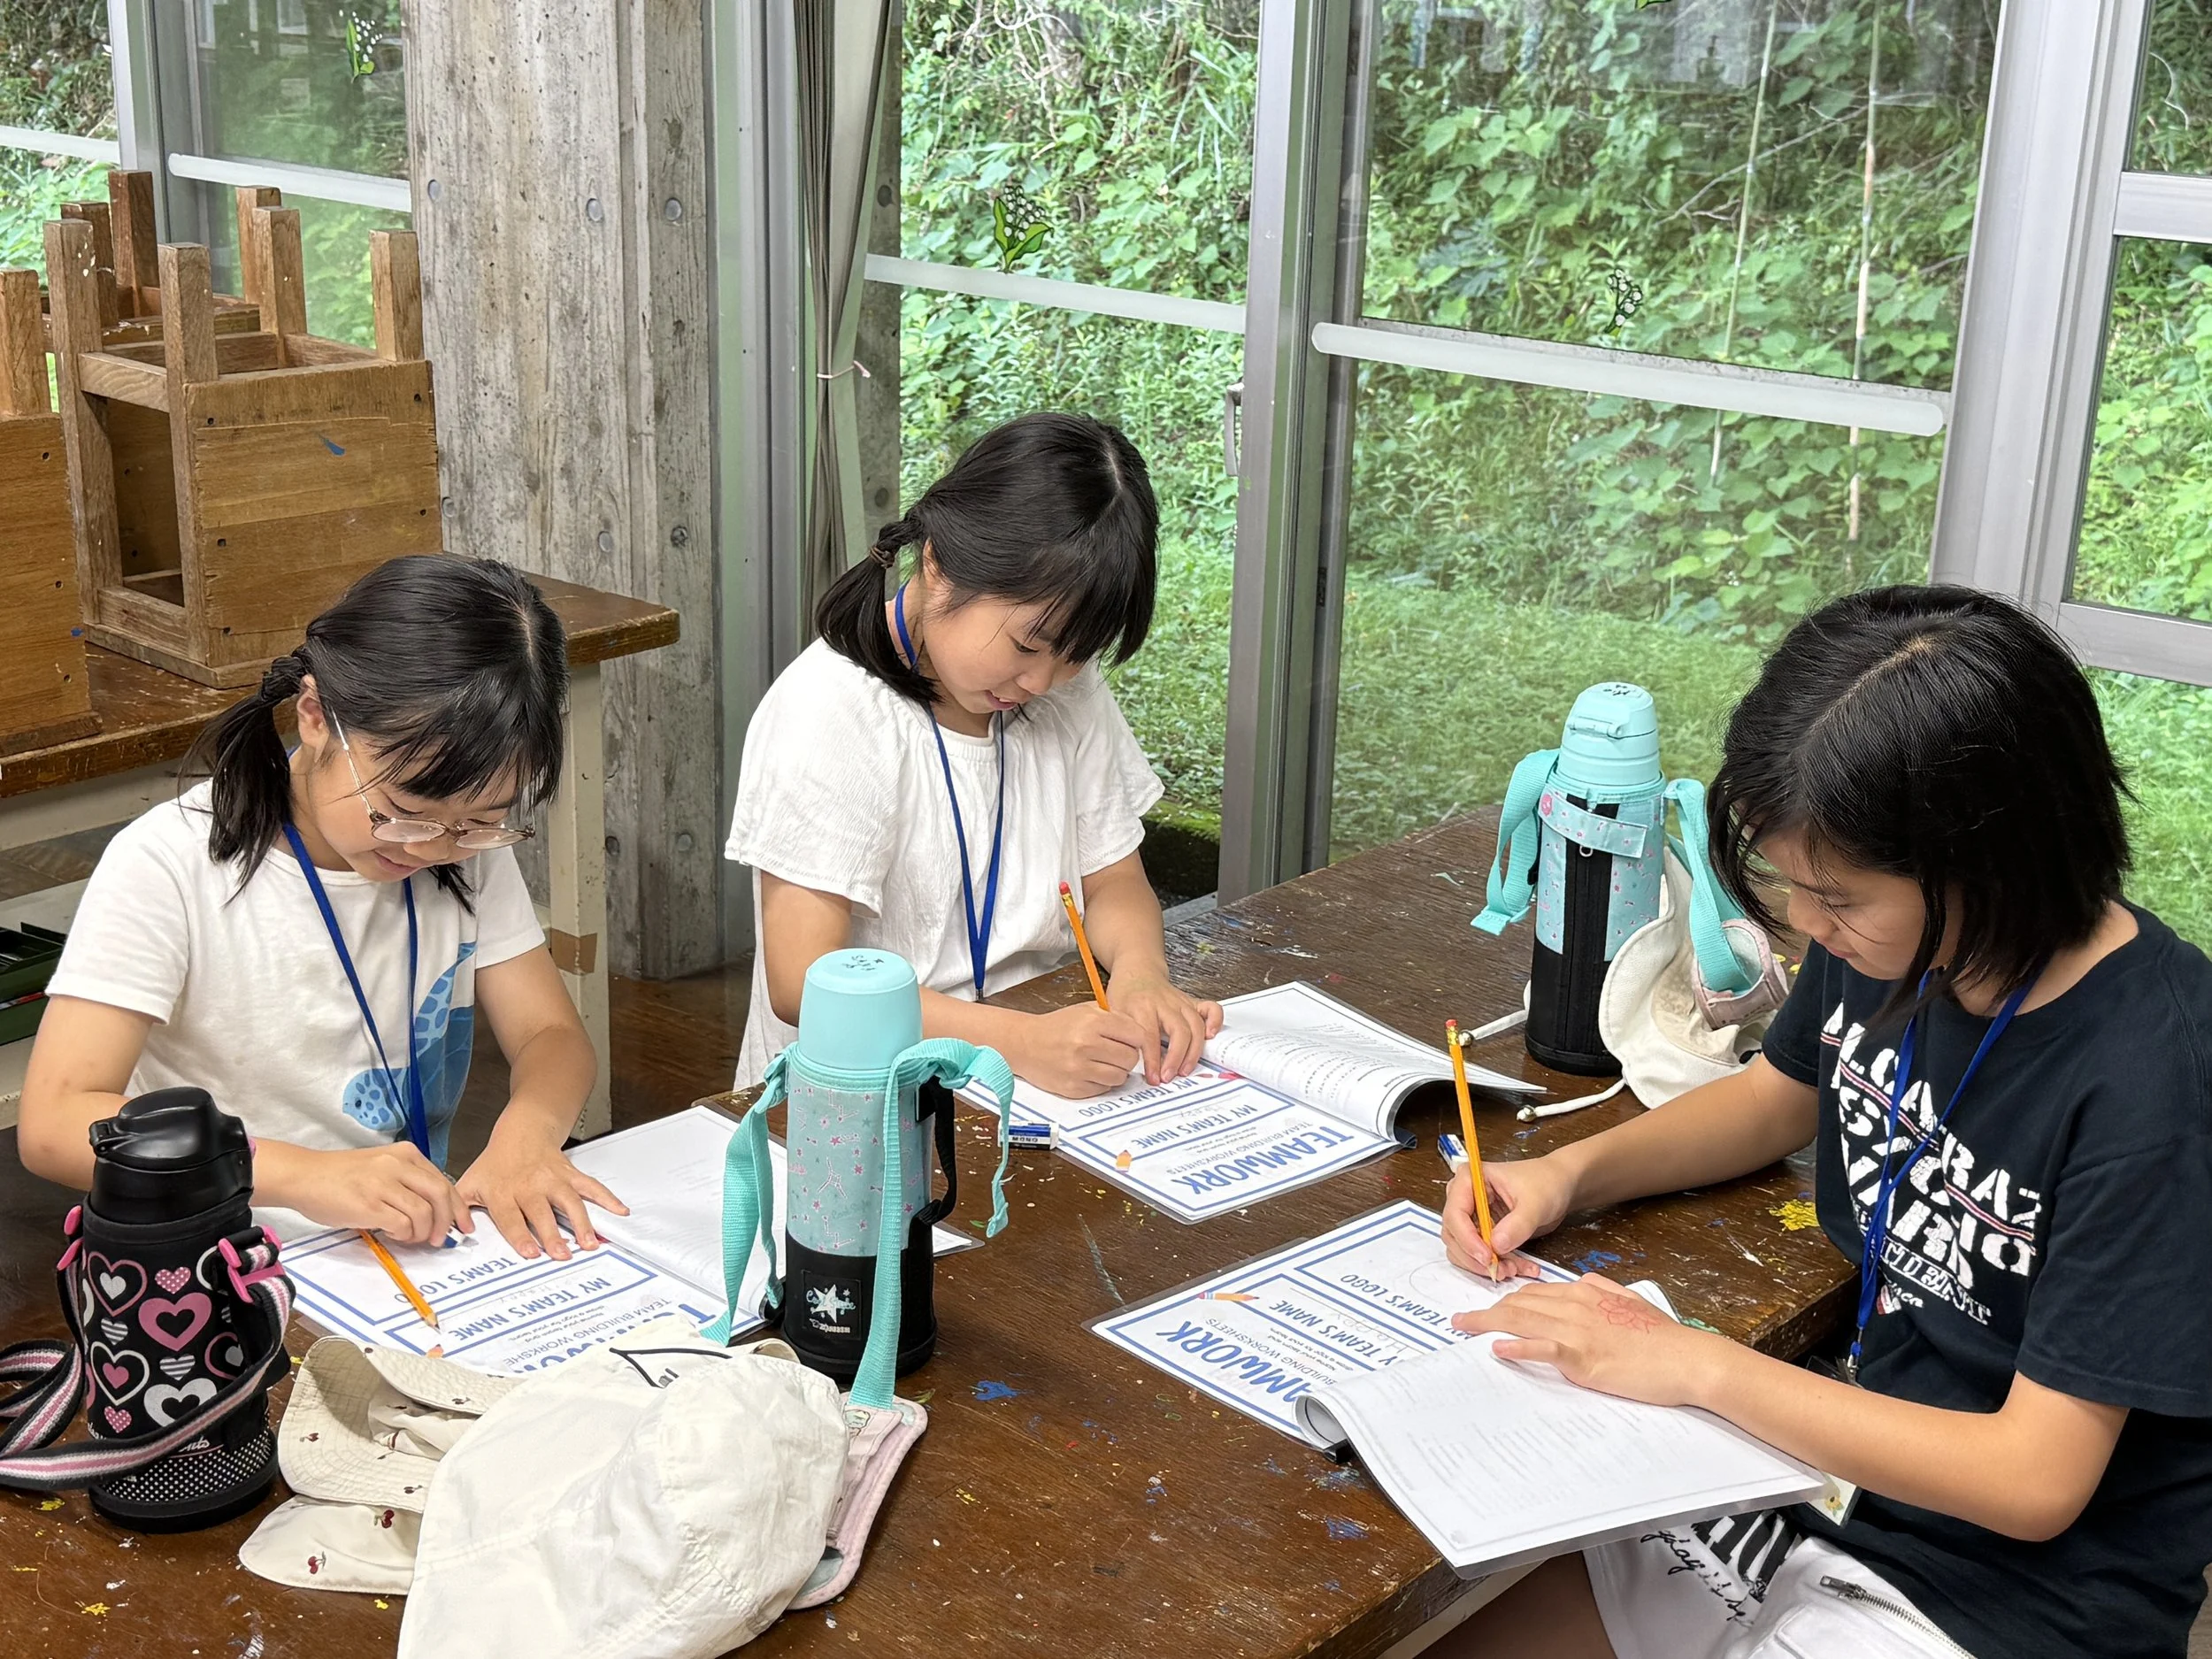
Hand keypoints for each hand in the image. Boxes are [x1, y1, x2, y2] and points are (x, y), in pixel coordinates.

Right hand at [287, 1142, 465, 1245]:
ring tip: (409, 1237)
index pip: (444, 1182)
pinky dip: (403, 1235)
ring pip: (424, 1213)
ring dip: (422, 1232)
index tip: (463, 1226)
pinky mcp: (369, 1204)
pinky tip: (392, 1234)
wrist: (304, 1176)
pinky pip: (402, 1224)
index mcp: (406, 1154)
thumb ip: (408, 1181)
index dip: (458, 1208)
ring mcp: (384, 1183)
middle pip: (441, 1195)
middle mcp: (398, 1165)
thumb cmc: (341, 1176)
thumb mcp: (382, 1167)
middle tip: (441, 1239)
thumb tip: (435, 1211)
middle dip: (448, 1222)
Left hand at [456, 1117, 627, 1261]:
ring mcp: (553, 1179)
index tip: (530, 1253)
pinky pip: (591, 1186)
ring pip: (570, 1201)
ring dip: (583, 1222)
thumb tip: (448, 1234)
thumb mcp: (469, 1182)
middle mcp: (530, 1185)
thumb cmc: (496, 1163)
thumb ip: (459, 1210)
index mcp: (503, 1191)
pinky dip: (608, 1199)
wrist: (522, 1131)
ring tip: (591, 1243)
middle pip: (542, 1212)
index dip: (520, 1235)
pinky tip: (620, 1212)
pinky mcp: (571, 1175)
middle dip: (553, 1234)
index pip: (511, 1216)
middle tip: (563, 1254)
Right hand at [1015, 1004, 1152, 1097]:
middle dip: (1127, 1056)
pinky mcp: (1074, 1088)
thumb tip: (1141, 1033)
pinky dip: (1101, 1082)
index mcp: (1093, 1022)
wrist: (1025, 1044)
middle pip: (1131, 1058)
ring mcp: (1080, 1069)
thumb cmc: (1057, 1026)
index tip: (1132, 1041)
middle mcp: (1087, 1045)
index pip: (1136, 1035)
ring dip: (1116, 1071)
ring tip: (1102, 1062)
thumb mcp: (1086, 1010)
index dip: (1137, 1039)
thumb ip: (1114, 1017)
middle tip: (1116, 1052)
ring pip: (1120, 1077)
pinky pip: (1103, 1089)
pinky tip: (1090, 1071)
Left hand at [1105, 971, 1222, 1083]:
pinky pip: (1211, 1009)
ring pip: (1196, 1026)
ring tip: (1185, 1070)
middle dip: (1176, 1058)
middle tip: (1169, 1077)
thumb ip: (1122, 1035)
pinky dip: (1215, 1022)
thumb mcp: (1114, 1012)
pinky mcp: (1192, 1001)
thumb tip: (1127, 1063)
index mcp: (1142, 1006)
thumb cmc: (1125, 993)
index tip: (1153, 1078)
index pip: (1150, 1036)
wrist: (1137, 971)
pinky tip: (1211, 1038)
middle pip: (1179, 1031)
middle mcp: (1165, 1003)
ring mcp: (1181, 1002)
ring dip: (1194, 1051)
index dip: (1153, 1061)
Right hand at [1442, 1153, 1576, 1277]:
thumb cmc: (1546, 1183)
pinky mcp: (1481, 1231)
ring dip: (1486, 1265)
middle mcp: (1464, 1197)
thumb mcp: (1535, 1203)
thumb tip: (1496, 1245)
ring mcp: (1471, 1216)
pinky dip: (1497, 1265)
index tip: (1488, 1257)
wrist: (1559, 1186)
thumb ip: (1517, 1224)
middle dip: (1477, 1257)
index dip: (1468, 1239)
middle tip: (1502, 1269)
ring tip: (1514, 1268)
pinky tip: (1519, 1266)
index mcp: (1469, 1179)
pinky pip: (1479, 1255)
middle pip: (1454, 1235)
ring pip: (1464, 1249)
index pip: (1455, 1214)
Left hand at [1450, 1275, 1727, 1407]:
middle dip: (1488, 1311)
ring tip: (1463, 1329)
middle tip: (1461, 1320)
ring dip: (1488, 1324)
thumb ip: (1603, 1290)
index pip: (1536, 1293)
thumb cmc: (1662, 1336)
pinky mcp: (1582, 1358)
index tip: (1490, 1309)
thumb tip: (1584, 1285)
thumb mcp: (1629, 1301)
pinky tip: (1497, 1349)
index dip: (1508, 1301)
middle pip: (1520, 1304)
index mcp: (1586, 1292)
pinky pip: (1542, 1349)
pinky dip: (1516, 1348)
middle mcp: (1576, 1306)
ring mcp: (1578, 1331)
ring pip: (1522, 1322)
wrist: (1686, 1358)